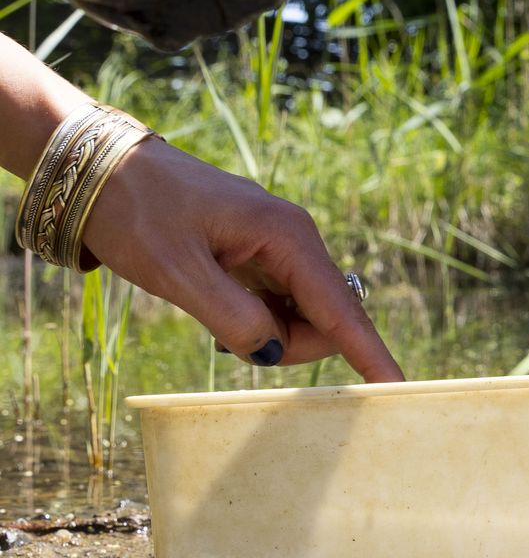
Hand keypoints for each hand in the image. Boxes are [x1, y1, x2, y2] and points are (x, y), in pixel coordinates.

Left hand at [78, 139, 404, 381]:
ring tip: (212, 316)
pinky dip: (257, 318)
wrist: (102, 169)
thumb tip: (276, 351)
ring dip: (269, 331)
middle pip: (324, 316)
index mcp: (286, 236)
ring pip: (302, 311)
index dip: (368, 353)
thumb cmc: (137, 213)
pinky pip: (280, 299)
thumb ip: (233, 317)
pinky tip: (220, 309)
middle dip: (291, 344)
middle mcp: (294, 238)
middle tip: (226, 341)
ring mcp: (278, 244)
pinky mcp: (259, 251)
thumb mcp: (176, 272)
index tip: (398, 388)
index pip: (340, 308)